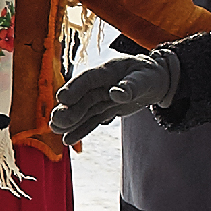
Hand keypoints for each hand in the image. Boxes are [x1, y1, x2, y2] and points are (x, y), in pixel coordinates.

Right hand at [53, 52, 175, 144]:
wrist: (155, 81)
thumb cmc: (150, 75)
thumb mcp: (145, 79)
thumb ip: (131, 86)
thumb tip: (116, 94)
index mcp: (108, 71)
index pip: (89, 79)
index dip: (75, 88)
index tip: (62, 98)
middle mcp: (100, 85)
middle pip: (82, 98)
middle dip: (69, 109)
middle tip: (55, 122)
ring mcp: (101, 98)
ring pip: (84, 110)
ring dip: (70, 120)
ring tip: (55, 129)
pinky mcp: (105, 110)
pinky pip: (92, 121)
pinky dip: (81, 130)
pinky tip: (68, 140)